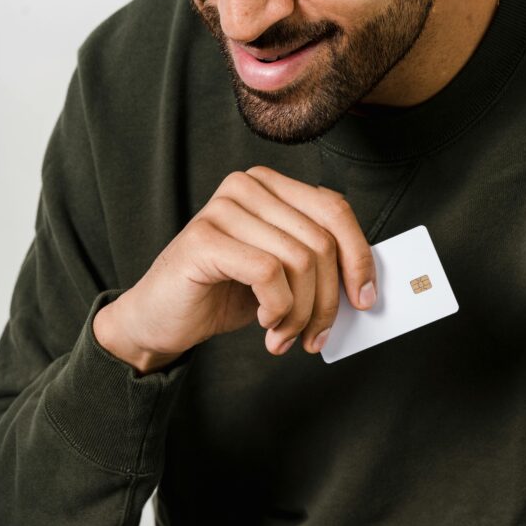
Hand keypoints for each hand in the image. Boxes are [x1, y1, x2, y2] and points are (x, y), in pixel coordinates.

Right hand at [93, 165, 377, 372]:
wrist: (159, 320)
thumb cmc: (221, 296)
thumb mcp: (281, 278)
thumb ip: (317, 268)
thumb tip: (366, 287)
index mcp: (271, 187)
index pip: (335, 211)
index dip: (359, 258)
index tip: (365, 301)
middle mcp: (248, 187)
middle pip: (321, 242)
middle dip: (327, 302)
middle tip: (315, 338)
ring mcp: (223, 208)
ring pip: (299, 261)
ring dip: (300, 314)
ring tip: (284, 337)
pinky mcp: (205, 239)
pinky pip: (269, 274)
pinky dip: (277, 310)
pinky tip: (265, 326)